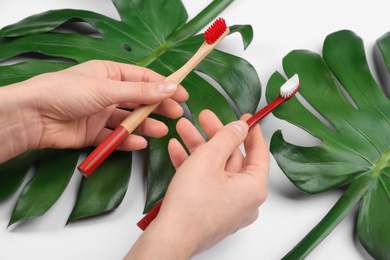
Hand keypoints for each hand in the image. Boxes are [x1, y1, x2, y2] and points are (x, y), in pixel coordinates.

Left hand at [0, 60, 187, 162]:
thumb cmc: (64, 92)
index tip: (181, 94)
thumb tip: (168, 87)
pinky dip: (127, 140)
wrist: (34, 117)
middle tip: (175, 114)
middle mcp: (107, 93)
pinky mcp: (94, 133)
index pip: (143, 79)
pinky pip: (115, 137)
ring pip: (129, 120)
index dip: (164, 86)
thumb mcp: (107, 88)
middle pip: (139, 100)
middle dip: (157, 107)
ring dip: (145, 125)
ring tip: (160, 131)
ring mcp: (100, 113)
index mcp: (109, 74)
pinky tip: (138, 142)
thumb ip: (139, 91)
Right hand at [126, 110, 268, 258]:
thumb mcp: (209, 158)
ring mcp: (227, 207)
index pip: (259, 153)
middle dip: (213, 136)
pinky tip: (177, 151)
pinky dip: (193, 166)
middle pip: (232, 159)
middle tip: (204, 118)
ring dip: (198, 148)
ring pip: (215, 169)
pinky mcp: (210, 211)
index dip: (251, 132)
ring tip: (183, 129)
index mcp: (253, 188)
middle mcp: (244, 200)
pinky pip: (206, 183)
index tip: (246, 119)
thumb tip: (240, 128)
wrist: (170, 237)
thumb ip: (227, 137)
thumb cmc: (191, 205)